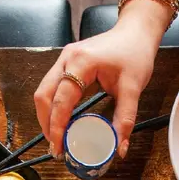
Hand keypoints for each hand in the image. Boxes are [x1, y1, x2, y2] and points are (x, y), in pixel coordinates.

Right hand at [34, 16, 158, 159]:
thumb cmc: (135, 53)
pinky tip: (62, 122)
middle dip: (46, 123)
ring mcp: (64, 60)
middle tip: (56, 147)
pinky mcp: (66, 64)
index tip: (58, 147)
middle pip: (43, 95)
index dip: (57, 126)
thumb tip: (119, 148)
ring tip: (57, 137)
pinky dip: (53, 107)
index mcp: (81, 62)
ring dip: (47, 116)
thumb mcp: (133, 88)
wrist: (135, 32)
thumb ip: (125, 119)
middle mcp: (67, 59)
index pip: (61, 100)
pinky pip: (52, 88)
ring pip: (44, 92)